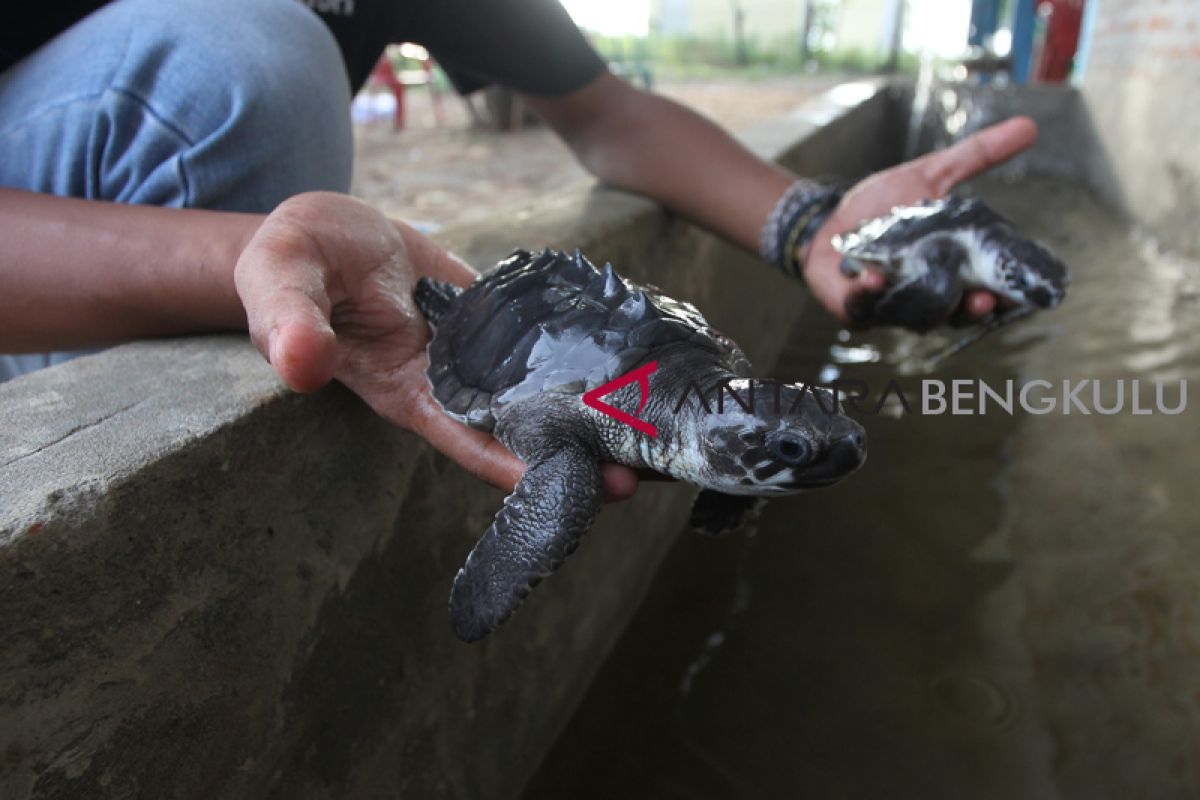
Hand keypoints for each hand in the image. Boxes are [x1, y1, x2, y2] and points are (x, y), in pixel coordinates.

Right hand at [234, 192, 637, 499]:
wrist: (323, 228)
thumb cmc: (291, 258)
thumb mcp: (279, 278)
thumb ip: (289, 320)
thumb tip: (300, 362)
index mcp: (401, 388)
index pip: (468, 439)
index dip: (518, 466)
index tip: (579, 487)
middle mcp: (448, 381)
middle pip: (520, 426)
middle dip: (577, 450)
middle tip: (649, 466)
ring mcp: (478, 351)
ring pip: (542, 387)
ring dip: (592, 404)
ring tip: (658, 417)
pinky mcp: (497, 318)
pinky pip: (543, 338)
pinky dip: (582, 348)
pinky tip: (631, 352)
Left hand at [802, 117, 1038, 324]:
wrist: (828, 217)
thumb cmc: (883, 204)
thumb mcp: (930, 174)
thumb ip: (976, 157)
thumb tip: (1030, 126)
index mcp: (951, 273)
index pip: (984, 294)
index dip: (1001, 299)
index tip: (1017, 292)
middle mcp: (925, 298)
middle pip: (955, 315)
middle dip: (971, 311)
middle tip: (984, 300)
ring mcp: (889, 305)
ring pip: (913, 318)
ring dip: (925, 309)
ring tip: (932, 289)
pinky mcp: (853, 306)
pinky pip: (862, 307)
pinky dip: (868, 294)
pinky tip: (874, 278)